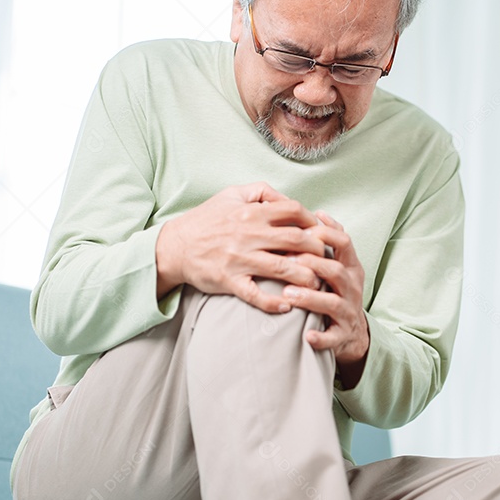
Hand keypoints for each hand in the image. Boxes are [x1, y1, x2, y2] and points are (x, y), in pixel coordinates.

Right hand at [155, 182, 326, 311]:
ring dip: (305, 278)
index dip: (314, 221)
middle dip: (318, 250)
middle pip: (296, 240)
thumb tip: (287, 198)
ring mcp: (239, 259)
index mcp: (252, 212)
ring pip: (283, 269)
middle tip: (326, 259)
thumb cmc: (206, 219)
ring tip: (316, 284)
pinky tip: (287, 306)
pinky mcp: (229, 281)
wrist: (174, 246)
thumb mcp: (232, 195)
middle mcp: (248, 234)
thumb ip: (261, 192)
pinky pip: (255, 295)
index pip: (294, 211)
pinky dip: (274, 303)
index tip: (321, 231)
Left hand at [282, 211, 369, 386]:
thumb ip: (330, 239)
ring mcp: (348, 312)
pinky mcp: (342, 335)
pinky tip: (306, 335)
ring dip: (310, 298)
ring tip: (288, 294)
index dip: (325, 234)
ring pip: (333, 303)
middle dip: (313, 264)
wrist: (351, 331)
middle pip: (336, 271)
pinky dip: (320, 337)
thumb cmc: (336, 290)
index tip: (302, 231)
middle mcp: (352, 287)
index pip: (344, 242)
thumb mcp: (339, 263)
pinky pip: (333, 337)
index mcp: (350, 266)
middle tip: (287, 260)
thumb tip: (318, 212)